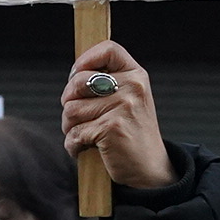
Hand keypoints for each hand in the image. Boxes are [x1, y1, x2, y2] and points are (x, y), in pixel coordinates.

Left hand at [61, 41, 174, 189]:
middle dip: (69, 102)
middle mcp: (133, 87)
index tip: (77, 76)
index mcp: (137, 75)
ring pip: (71, 110)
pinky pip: (74, 133)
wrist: (151, 170)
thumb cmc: (133, 134)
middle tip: (76, 117)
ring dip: (70, 127)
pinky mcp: (111, 128)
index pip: (108, 49)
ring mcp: (123, 107)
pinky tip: (84, 149)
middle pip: (78, 82)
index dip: (85, 60)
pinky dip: (73, 145)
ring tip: (84, 136)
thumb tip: (73, 75)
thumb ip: (108, 83)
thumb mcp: (130, 100)